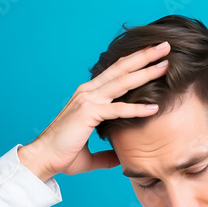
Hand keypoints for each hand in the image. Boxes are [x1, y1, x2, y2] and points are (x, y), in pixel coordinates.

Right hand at [18, 42, 170, 181]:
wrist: (42, 160)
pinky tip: (154, 108)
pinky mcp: (88, 113)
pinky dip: (136, 108)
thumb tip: (120, 159)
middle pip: (121, 69)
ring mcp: (88, 100)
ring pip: (122, 82)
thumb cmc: (64, 154)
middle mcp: (89, 92)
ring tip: (165, 64)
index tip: (155, 55)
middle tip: (164, 47)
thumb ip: (107, 154)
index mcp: (89, 95)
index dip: (136, 62)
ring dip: (145, 72)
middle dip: (144, 56)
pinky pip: (117, 109)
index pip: (116, 72)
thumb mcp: (91, 153)